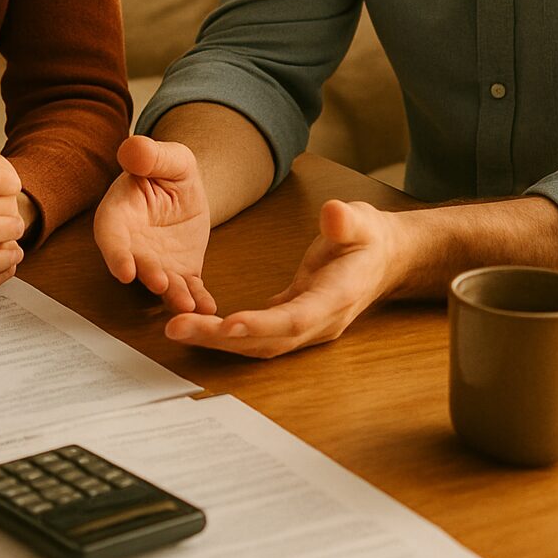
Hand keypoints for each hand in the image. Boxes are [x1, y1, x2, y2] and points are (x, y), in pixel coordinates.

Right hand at [93, 134, 215, 314]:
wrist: (187, 189)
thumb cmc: (168, 168)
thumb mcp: (167, 156)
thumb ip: (149, 154)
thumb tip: (130, 147)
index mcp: (120, 212)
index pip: (111, 235)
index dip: (115, 254)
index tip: (124, 270)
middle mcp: (133, 243)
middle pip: (136, 264)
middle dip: (147, 275)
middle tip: (160, 284)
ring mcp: (156, 261)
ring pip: (162, 283)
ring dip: (172, 295)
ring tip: (186, 305)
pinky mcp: (180, 273)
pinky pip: (188, 289)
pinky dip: (197, 299)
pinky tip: (209, 307)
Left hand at [165, 199, 399, 356]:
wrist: (381, 260)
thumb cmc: (368, 239)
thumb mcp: (362, 222)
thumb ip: (347, 221)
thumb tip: (334, 213)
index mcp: (336, 298)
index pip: (296, 318)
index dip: (263, 325)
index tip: (229, 325)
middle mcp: (318, 322)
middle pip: (267, 340)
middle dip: (221, 339)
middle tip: (175, 328)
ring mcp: (305, 327)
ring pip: (258, 344)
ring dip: (217, 340)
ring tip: (175, 329)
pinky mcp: (292, 322)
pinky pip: (257, 335)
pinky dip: (227, 334)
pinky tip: (196, 327)